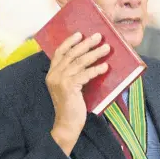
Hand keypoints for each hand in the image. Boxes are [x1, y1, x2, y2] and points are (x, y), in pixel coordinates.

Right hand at [47, 32, 109, 154]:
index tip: (80, 34)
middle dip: (86, 44)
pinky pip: (85, 75)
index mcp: (52, 73)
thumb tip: (91, 59)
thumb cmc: (72, 106)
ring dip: (95, 53)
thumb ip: (75, 74)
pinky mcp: (69, 88)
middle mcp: (54, 75)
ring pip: (80, 62)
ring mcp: (60, 81)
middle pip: (71, 54)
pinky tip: (105, 66)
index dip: (70, 42)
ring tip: (106, 48)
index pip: (60, 52)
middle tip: (98, 36)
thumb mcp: (70, 87)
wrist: (67, 124)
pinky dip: (96, 70)